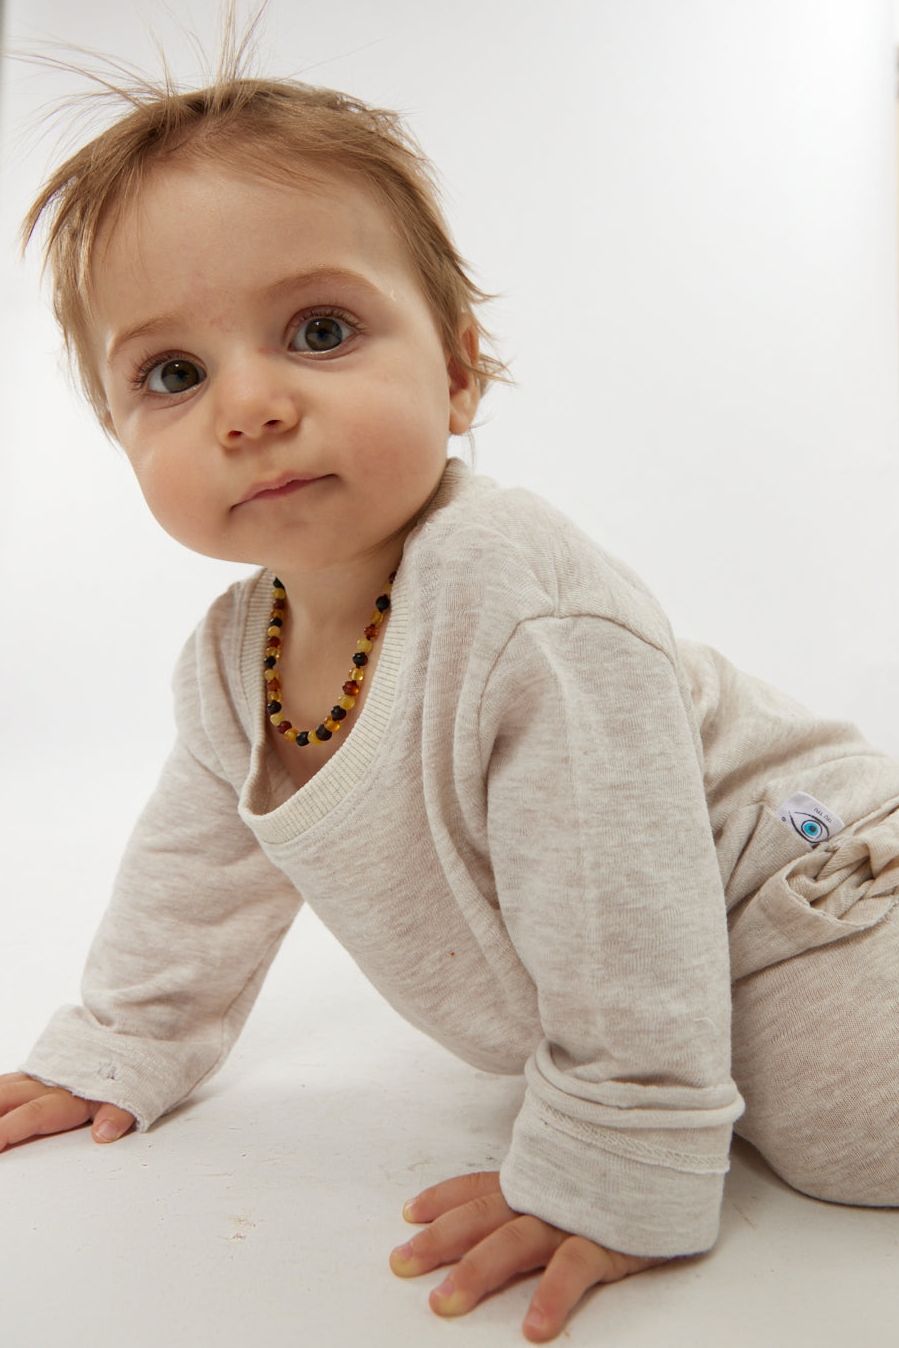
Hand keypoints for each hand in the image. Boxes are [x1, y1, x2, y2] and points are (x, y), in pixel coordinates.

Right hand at [0, 1072, 135, 1150]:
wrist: (129, 1031)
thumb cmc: (127, 1067)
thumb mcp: (135, 1091)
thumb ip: (119, 1112)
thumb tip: (104, 1133)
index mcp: (71, 1093)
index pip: (34, 1114)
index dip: (10, 1129)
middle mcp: (49, 1083)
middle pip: (7, 1098)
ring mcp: (38, 1077)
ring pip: (2, 1088)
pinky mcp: (33, 1074)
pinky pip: (5, 1082)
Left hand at [389, 1169, 671, 1340]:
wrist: (679, 1140)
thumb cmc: (627, 1161)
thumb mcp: (579, 1163)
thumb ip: (549, 1174)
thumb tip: (518, 1194)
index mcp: (539, 1175)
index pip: (481, 1186)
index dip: (444, 1199)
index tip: (409, 1214)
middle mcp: (548, 1192)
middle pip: (482, 1216)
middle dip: (439, 1240)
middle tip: (401, 1264)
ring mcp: (574, 1214)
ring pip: (514, 1242)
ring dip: (477, 1272)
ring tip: (446, 1303)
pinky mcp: (609, 1240)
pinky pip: (574, 1270)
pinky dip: (552, 1296)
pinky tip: (533, 1327)